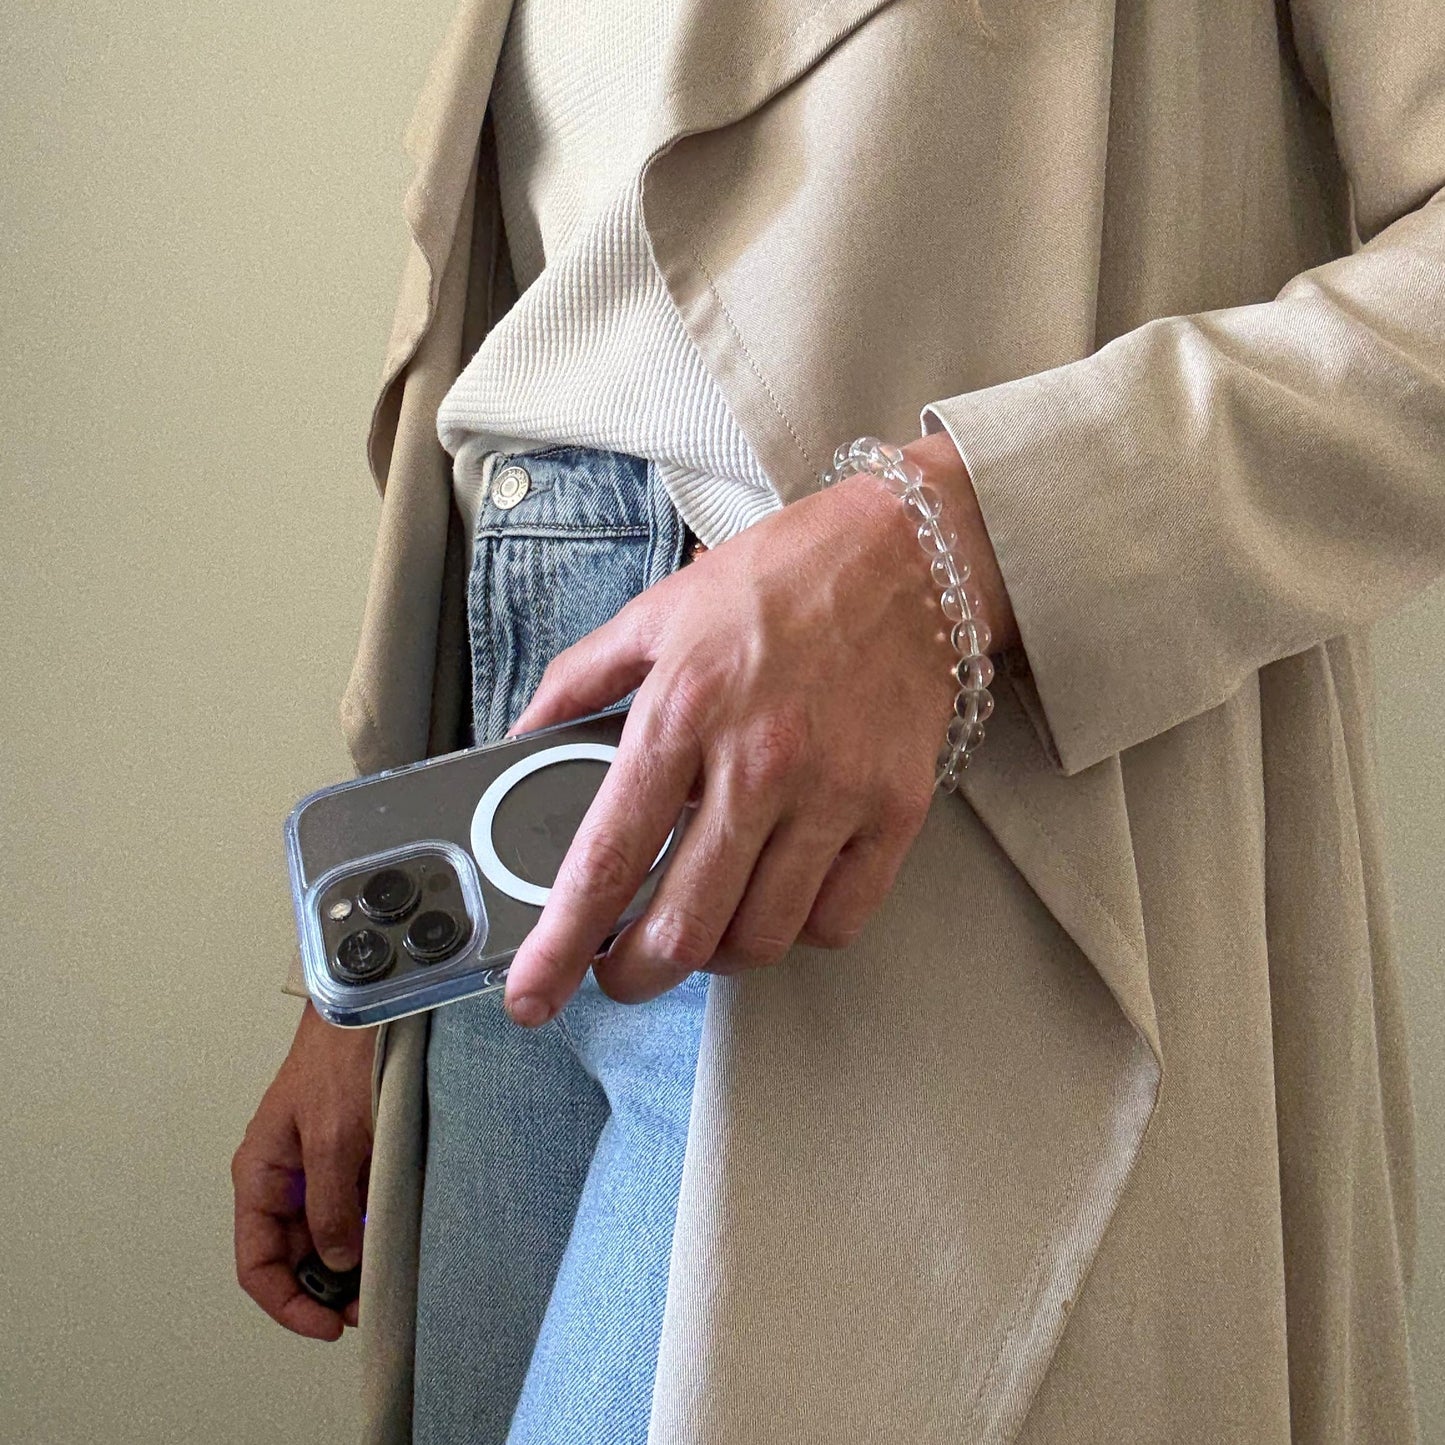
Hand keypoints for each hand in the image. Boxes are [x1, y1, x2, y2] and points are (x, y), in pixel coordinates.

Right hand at [232, 1002, 376, 1339]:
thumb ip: (331, 1204)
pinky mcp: (351, 1155)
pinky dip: (368, 1230)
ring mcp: (317, 1167)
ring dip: (350, 1263)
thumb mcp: (334, 1137)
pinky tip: (393, 1239)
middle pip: (292, 1255)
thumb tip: (337, 1262)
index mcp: (261, 1175)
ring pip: (325, 1235)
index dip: (288, 1303)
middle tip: (366, 1307)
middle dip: (324, 1289)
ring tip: (383, 1279)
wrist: (368, 1008)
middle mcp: (284, 1177)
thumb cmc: (339, 1060)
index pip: (256, 1263)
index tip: (329, 1325)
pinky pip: (352, 1207)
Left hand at [501, 431, 1016, 1022]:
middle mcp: (757, 762)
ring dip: (717, 955)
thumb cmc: (778, 580)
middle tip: (622, 970)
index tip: (533, 996)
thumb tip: (521, 741)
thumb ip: (579, 681)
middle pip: (685, 926)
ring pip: (763, 938)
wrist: (906, 552)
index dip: (560, 944)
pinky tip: (781, 898)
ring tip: (705, 926)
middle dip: (637, 974)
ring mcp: (834, 791)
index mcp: (682, 712)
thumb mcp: (658, 613)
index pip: (607, 856)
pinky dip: (800, 932)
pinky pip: (839, 920)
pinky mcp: (894, 809)